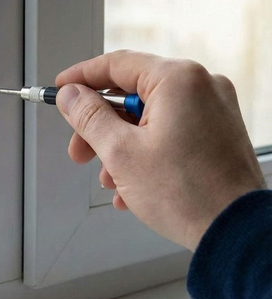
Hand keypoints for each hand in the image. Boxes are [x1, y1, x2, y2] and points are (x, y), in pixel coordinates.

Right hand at [55, 50, 265, 250]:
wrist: (237, 233)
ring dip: (121, 145)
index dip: (81, 77)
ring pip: (149, 115)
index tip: (62, 89)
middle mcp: (201, 85)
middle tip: (80, 150)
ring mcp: (214, 108)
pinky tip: (133, 184)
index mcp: (178, 79)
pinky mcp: (218, 131)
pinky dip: (146, 150)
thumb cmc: (186, 194)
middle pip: (131, 93)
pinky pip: (170, 130)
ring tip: (111, 178)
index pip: (116, 64)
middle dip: (100, 126)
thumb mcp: (120, 152)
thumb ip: (89, 116)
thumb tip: (71, 95)